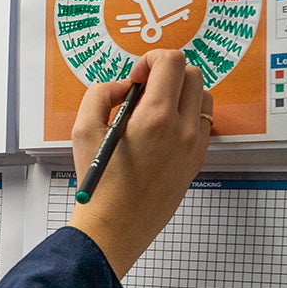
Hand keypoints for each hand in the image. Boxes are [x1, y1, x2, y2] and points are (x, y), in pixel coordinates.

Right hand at [69, 49, 212, 278]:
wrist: (115, 227)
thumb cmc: (98, 184)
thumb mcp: (82, 130)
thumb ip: (101, 94)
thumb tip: (125, 87)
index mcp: (155, 118)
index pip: (171, 62)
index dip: (150, 60)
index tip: (135, 78)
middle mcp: (183, 129)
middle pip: (191, 74)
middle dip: (166, 74)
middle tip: (142, 92)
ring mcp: (195, 146)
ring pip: (203, 97)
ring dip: (181, 93)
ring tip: (154, 111)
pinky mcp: (197, 160)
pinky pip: (203, 123)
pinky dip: (187, 116)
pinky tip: (161, 132)